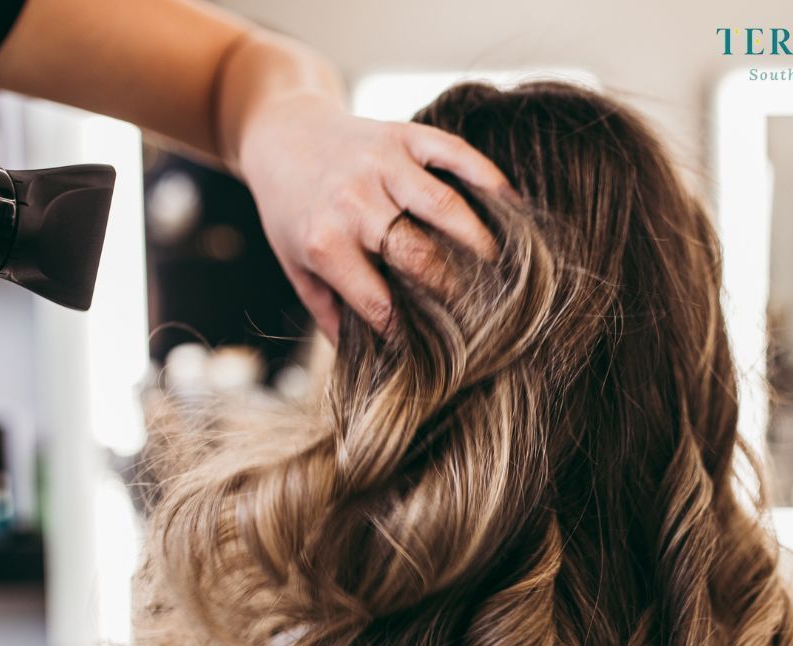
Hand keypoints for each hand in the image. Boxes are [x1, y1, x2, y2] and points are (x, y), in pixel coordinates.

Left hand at [236, 91, 516, 340]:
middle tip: (480, 313)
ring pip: (445, 207)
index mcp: (326, 243)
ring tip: (502, 269)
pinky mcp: (404, 134)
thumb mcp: (297, 269)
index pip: (380, 302)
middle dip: (454, 290)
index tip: (438, 350)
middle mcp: (353, 202)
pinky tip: (512, 206)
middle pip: (420, 255)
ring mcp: (382, 163)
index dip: (412, 332)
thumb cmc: (294, 213)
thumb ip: (330, 315)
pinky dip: (488, 179)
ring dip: (480, 242)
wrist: (280, 134)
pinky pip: (455, 154)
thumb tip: (367, 365)